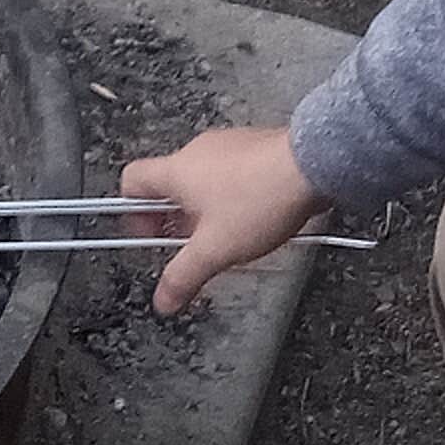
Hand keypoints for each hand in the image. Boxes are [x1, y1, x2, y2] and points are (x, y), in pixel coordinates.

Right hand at [120, 126, 326, 316]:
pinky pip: (231, 174)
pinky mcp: (255, 148)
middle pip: (169, 186)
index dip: (134, 213)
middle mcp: (198, 152)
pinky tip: (254, 219)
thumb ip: (184, 277)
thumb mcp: (216, 250)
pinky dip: (234, 198)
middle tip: (193, 246)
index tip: (151, 236)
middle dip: (177, 221)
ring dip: (207, 211)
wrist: (313, 165)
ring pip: (202, 181)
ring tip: (228, 237)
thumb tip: (164, 299)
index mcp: (177, 171)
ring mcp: (228, 146)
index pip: (131, 181)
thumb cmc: (263, 197)